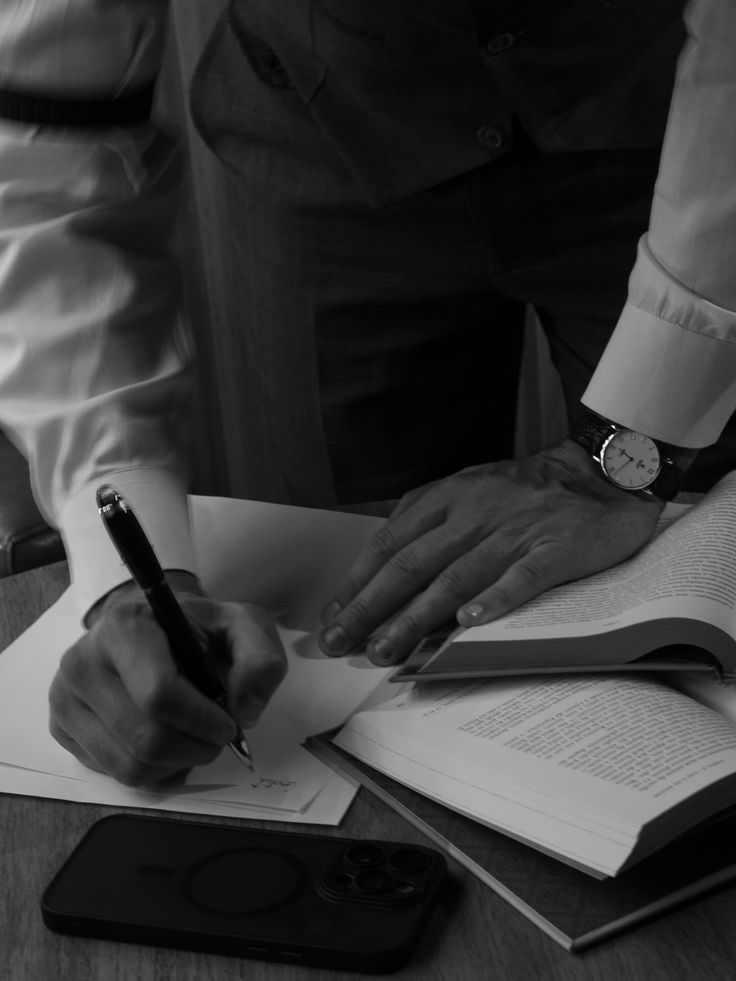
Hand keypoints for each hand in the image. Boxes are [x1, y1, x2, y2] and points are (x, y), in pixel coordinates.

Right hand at [49, 572, 286, 785]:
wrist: (153, 626)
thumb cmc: (197, 629)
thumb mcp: (242, 626)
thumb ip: (260, 660)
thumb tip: (245, 711)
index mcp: (125, 627)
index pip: (159, 695)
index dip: (202, 721)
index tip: (227, 723)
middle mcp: (83, 662)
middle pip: (145, 739)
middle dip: (194, 749)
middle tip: (215, 737)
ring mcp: (65, 697)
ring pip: (128, 767)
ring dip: (175, 765)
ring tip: (193, 739)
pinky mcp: (61, 727)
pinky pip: (112, 773)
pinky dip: (151, 771)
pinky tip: (165, 741)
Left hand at [318, 439, 663, 664]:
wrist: (599, 472)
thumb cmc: (524, 490)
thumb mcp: (467, 489)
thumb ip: (428, 519)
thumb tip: (383, 565)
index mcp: (448, 498)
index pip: (390, 543)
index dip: (358, 581)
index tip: (333, 617)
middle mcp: (474, 514)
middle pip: (412, 564)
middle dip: (370, 607)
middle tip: (341, 643)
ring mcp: (514, 532)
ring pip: (455, 578)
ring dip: (416, 617)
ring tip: (386, 649)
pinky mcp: (554, 550)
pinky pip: (521, 579)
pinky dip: (494, 600)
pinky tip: (467, 625)